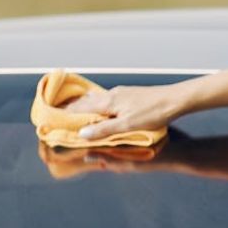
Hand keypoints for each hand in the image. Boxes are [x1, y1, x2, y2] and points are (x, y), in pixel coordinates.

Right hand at [64, 83, 185, 139]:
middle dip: (72, 110)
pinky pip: (106, 99)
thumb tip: (81, 134)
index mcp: (108, 102)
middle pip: (86, 102)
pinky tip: (100, 107)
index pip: (80, 109)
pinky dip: (97, 104)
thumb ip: (104, 130)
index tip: (52, 120)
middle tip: (58, 116)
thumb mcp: (128, 125)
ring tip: (74, 112)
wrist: (176, 99)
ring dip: (84, 106)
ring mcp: (121, 93)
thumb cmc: (154, 112)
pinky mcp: (129, 95)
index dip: (66, 115)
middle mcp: (111, 95)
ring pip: (96, 100)